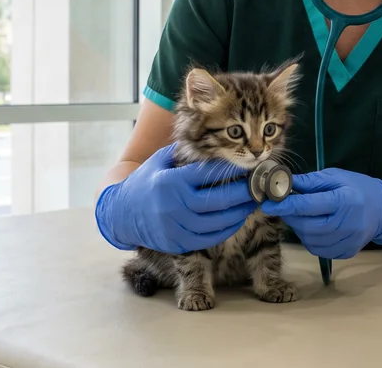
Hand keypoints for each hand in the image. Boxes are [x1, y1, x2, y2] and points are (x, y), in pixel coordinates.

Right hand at [94, 143, 254, 253]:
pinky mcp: (178, 243)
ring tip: (254, 201)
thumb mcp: (160, 161)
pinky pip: (210, 238)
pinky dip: (228, 228)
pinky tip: (238, 218)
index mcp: (170, 181)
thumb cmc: (145, 182)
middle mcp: (173, 205)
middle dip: (244, 193)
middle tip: (260, 186)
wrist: (121, 215)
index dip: (231, 169)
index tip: (248, 166)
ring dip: (240, 212)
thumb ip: (185, 152)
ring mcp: (176, 227)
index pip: (208, 174)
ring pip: (218, 222)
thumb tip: (213, 139)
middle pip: (218, 200)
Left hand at [260, 168, 381, 259]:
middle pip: (306, 226)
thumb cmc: (359, 187)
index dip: (285, 205)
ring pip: (310, 239)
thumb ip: (310, 181)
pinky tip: (314, 226)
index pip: (308, 205)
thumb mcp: (336, 176)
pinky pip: (318, 248)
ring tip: (301, 215)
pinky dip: (310, 237)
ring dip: (299, 227)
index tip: (267, 204)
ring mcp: (346, 242)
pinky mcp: (345, 252)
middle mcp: (346, 224)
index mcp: (344, 201)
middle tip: (282, 207)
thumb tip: (283, 182)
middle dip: (290, 217)